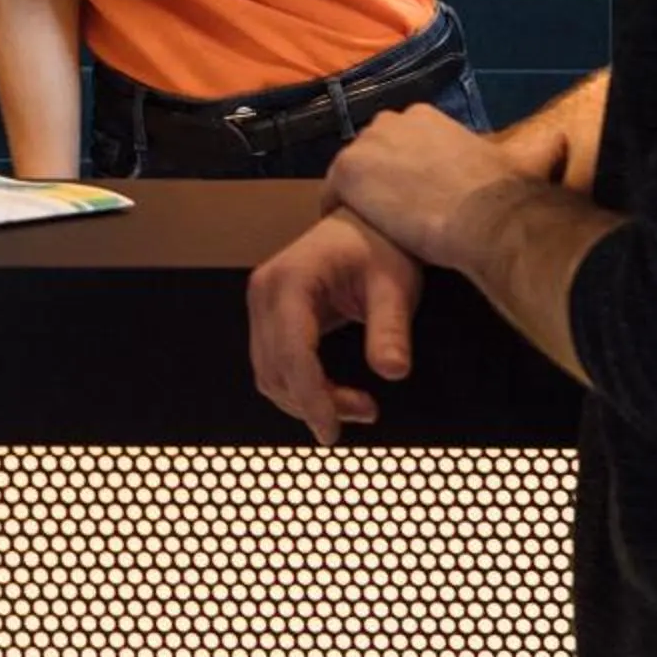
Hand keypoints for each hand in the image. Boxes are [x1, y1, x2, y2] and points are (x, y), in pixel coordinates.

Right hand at [247, 209, 423, 446]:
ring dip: (307, 400)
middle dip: (314, 402)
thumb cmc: (380, 247)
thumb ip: (391, 329)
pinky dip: (301, 387)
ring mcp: (262, 304)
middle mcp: (265, 292)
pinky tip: (335, 393)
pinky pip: (275, 364)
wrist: (364, 224)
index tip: (332, 431)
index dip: (311, 397)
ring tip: (358, 405)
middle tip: (366, 412)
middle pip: (274, 369)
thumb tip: (394, 371)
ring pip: (270, 374)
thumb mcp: (395, 286)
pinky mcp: (269, 316)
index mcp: (290, 280)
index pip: (291, 352)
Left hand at [324, 106, 525, 272]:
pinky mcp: (347, 172)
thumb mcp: (518, 162)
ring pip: (351, 174)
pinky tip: (355, 234)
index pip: (399, 143)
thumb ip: (535, 150)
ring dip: (360, 198)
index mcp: (425, 117)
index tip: (414, 199)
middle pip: (371, 155)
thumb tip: (563, 141)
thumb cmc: (504, 194)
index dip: (403, 173)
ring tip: (374, 229)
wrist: (485, 216)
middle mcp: (391, 121)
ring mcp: (366, 145)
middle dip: (378, 181)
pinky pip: (330, 195)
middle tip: (393, 217)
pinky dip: (338, 213)